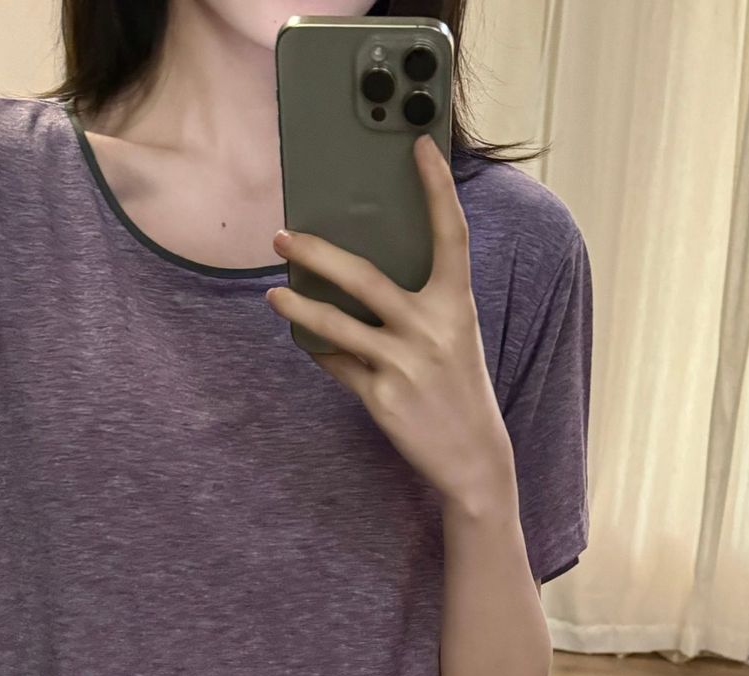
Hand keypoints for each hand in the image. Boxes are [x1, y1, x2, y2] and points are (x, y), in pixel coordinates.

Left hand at [266, 133, 515, 513]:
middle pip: (364, 278)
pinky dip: (322, 354)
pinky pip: (338, 366)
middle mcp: (431, 329)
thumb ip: (421, 304)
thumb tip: (362, 275)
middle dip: (317, 254)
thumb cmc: (458, 389)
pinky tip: (308, 344)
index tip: (418, 146)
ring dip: (298, 308)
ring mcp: (405, 364)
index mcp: (457, 304)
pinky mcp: (382, 397)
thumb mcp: (453, 337)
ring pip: (337, 326)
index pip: (450, 234)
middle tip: (282, 236)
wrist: (473, 457)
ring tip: (275, 294)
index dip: (436, 188)